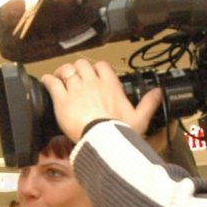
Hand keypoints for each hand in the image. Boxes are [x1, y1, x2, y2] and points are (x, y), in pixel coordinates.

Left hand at [42, 59, 162, 142]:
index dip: (95, 68)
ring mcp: (76, 90)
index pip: (101, 65)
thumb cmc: (120, 132)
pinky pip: (52, 82)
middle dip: (77, 68)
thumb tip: (159, 93)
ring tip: (59, 79)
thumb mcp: (140, 118)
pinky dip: (49, 81)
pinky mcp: (62, 100)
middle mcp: (92, 83)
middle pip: (81, 64)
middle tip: (73, 77)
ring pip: (66, 70)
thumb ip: (149, 103)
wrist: (102, 142)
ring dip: (61, 73)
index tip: (92, 75)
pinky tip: (48, 83)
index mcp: (110, 85)